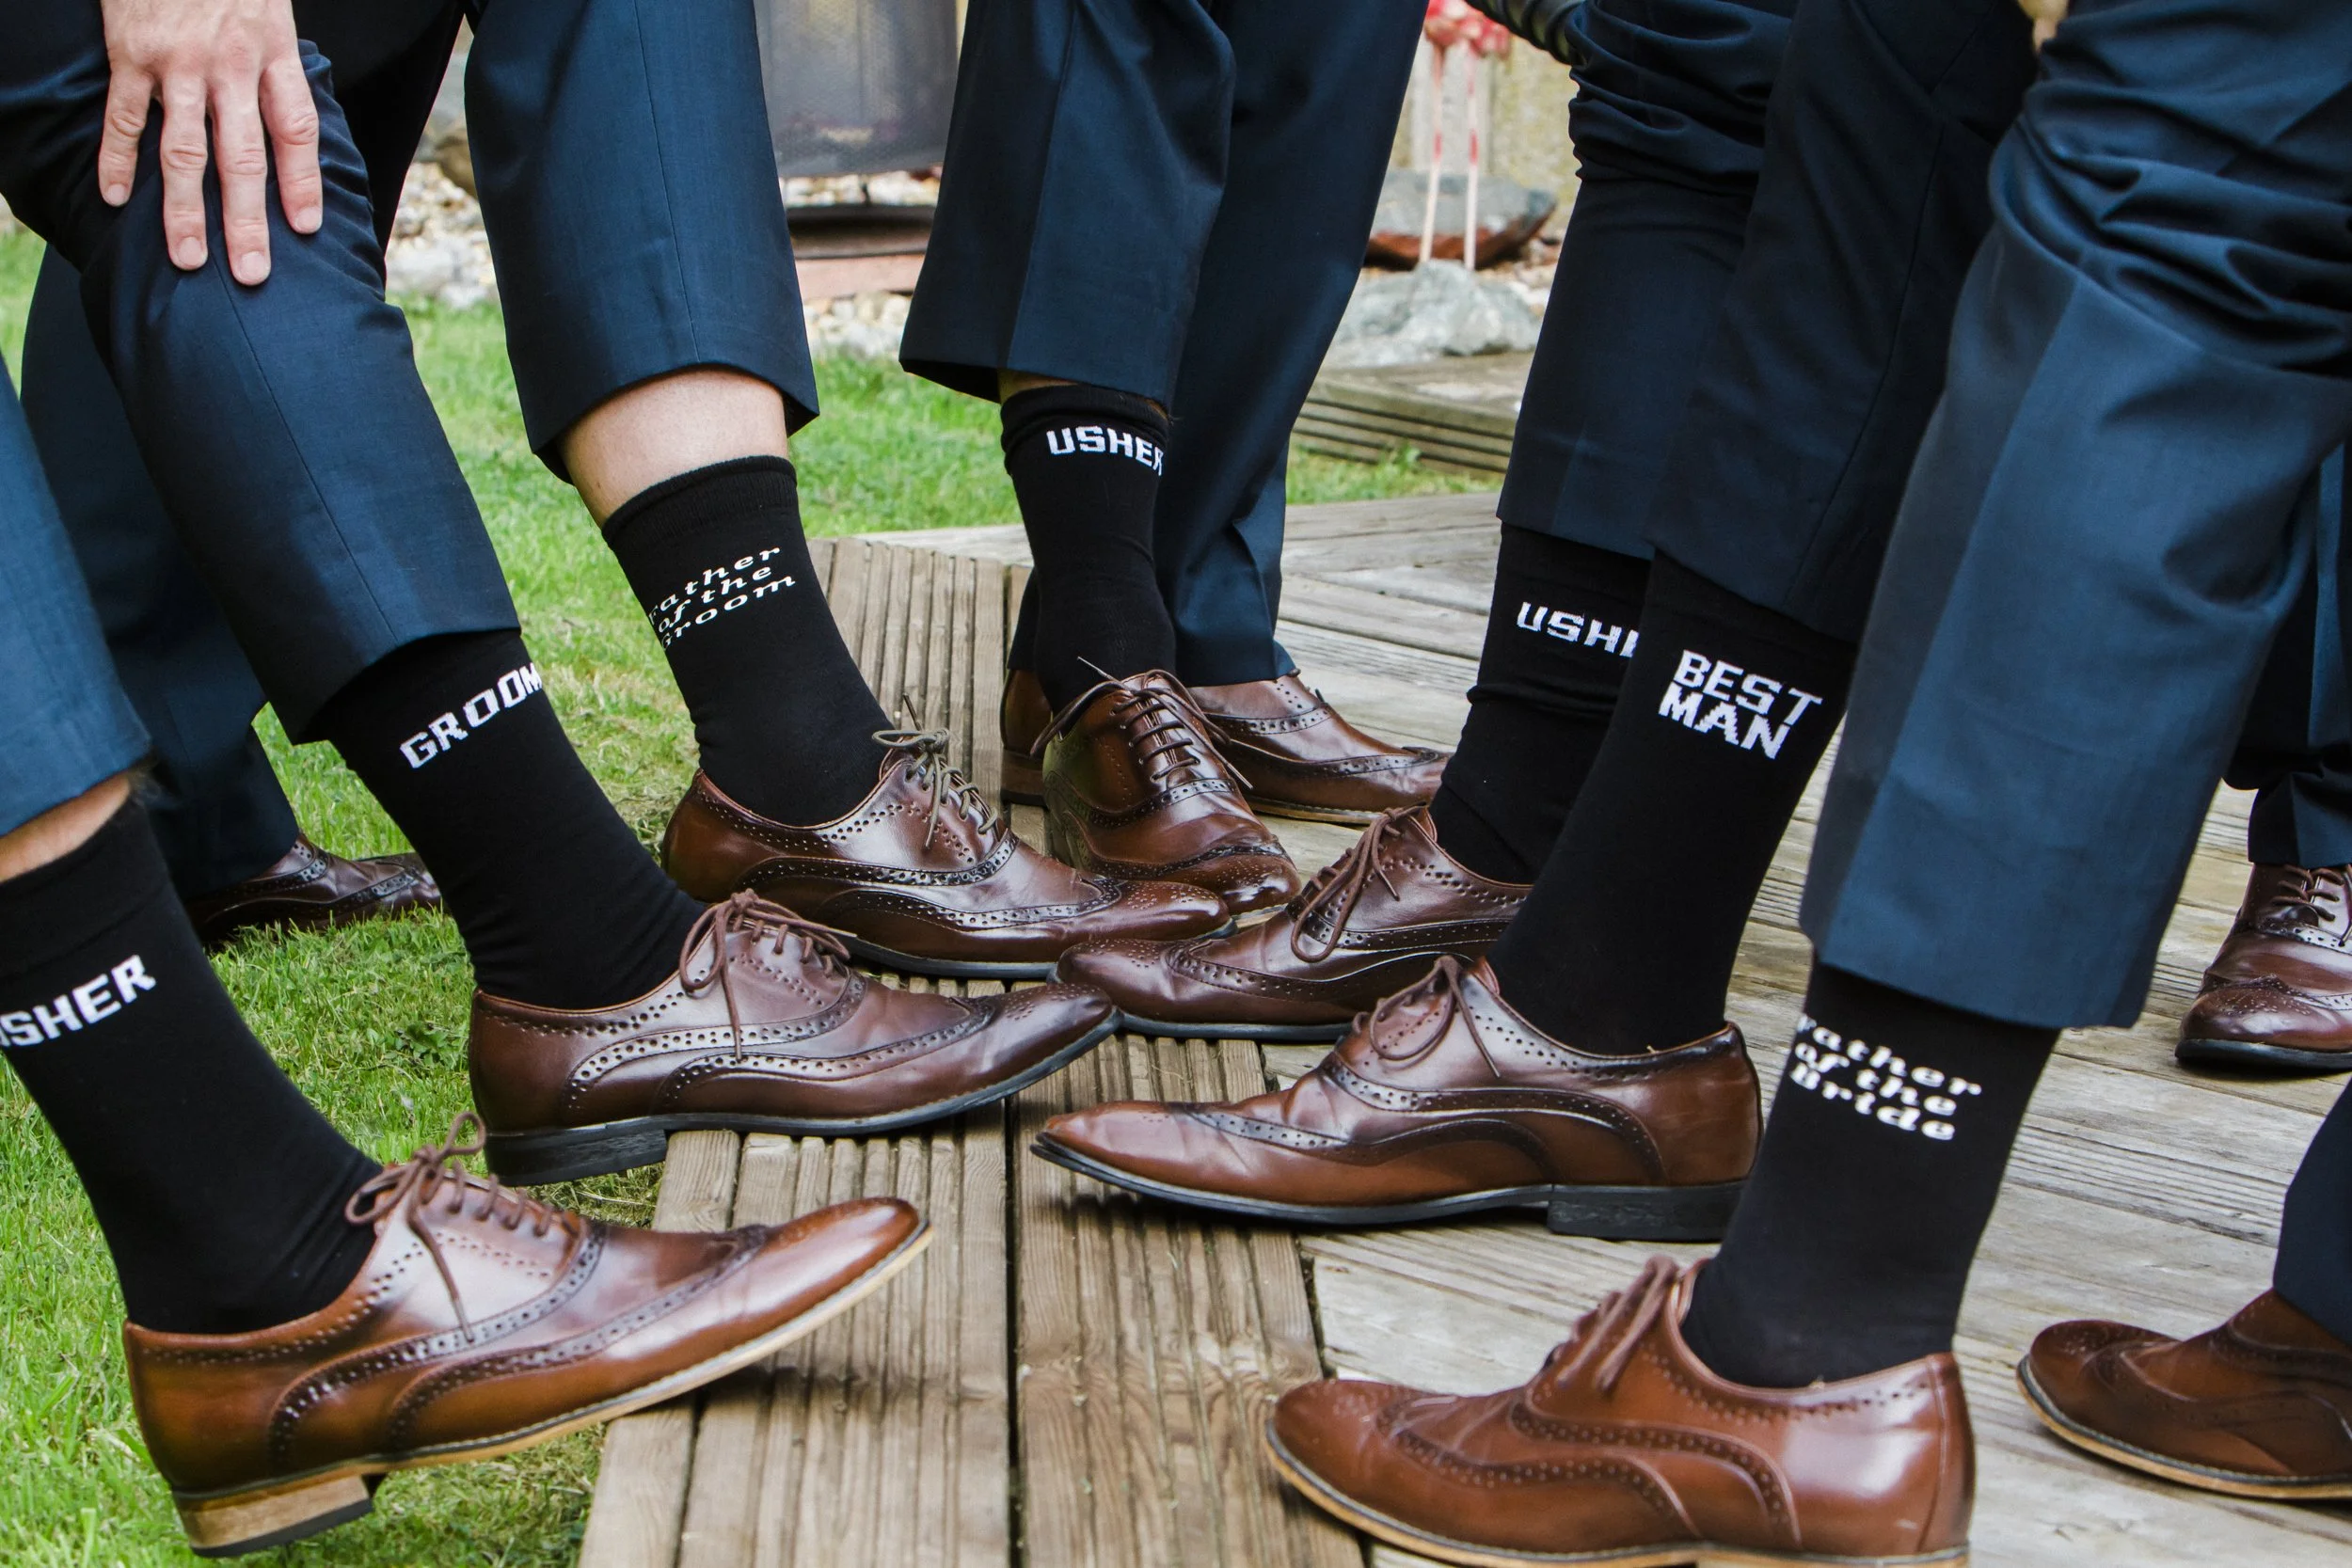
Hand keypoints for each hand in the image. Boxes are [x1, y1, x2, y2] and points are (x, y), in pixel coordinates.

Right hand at [98, 0, 321, 284]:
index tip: (305, 230)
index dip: (302, 183)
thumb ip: (279, 76)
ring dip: (184, 209)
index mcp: (274, 55)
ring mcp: (177, 63)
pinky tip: (115, 198)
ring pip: (184, 149)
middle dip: (247, 220)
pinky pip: (125, 116)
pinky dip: (117, 159)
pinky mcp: (131, 54)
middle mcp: (228, 66)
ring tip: (187, 259)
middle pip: (242, 156)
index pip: (295, 132)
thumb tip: (294, 141)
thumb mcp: (274, 19)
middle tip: (251, 273)